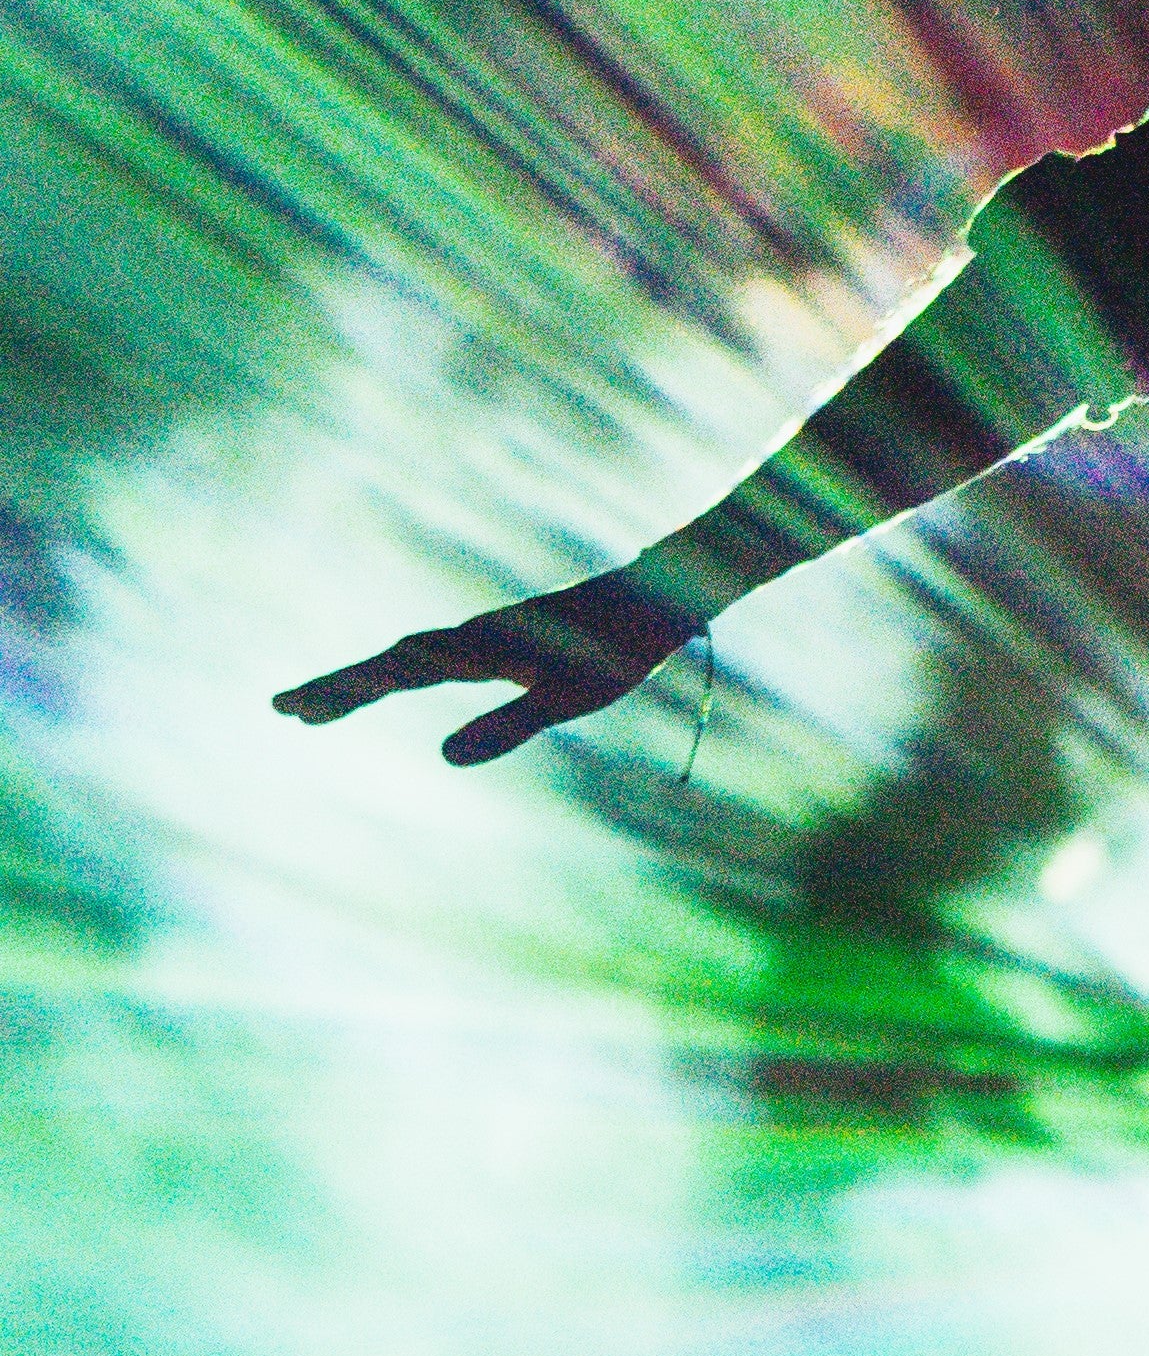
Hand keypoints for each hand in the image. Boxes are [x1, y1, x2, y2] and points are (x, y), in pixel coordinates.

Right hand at [273, 569, 703, 764]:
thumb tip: (443, 760)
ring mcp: (485, 635)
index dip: (343, 692)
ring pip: (407, 658)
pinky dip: (400, 670)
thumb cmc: (621, 649)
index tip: (293, 707)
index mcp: (478, 649)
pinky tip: (395, 680)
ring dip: (363, 680)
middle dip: (337, 688)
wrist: (660, 595)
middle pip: (388, 663)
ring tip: (317, 708)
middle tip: (282, 709)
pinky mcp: (503, 638)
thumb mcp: (569, 698)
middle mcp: (472, 637)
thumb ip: (509, 726)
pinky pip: (434, 656)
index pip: (394, 674)